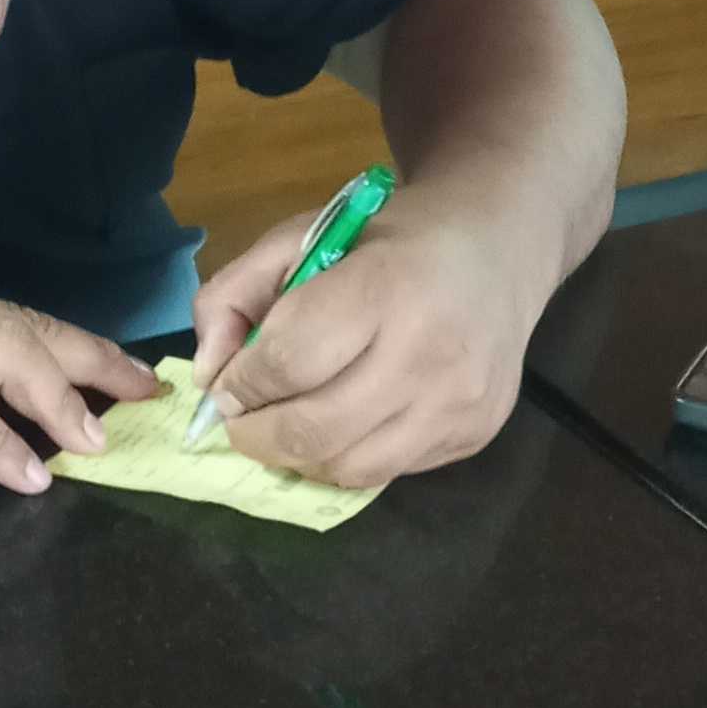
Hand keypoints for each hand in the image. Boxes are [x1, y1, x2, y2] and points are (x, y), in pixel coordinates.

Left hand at [189, 185, 559, 490]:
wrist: (498, 249)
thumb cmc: (390, 238)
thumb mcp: (304, 236)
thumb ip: (236, 293)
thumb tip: (207, 375)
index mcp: (385, 287)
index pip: (287, 362)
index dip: (238, 383)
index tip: (224, 385)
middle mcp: (429, 354)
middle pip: (312, 430)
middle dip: (254, 435)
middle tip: (240, 421)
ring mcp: (458, 404)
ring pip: (347, 468)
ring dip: (297, 458)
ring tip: (284, 427)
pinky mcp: (474, 435)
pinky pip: (388, 471)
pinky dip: (346, 457)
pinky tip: (342, 423)